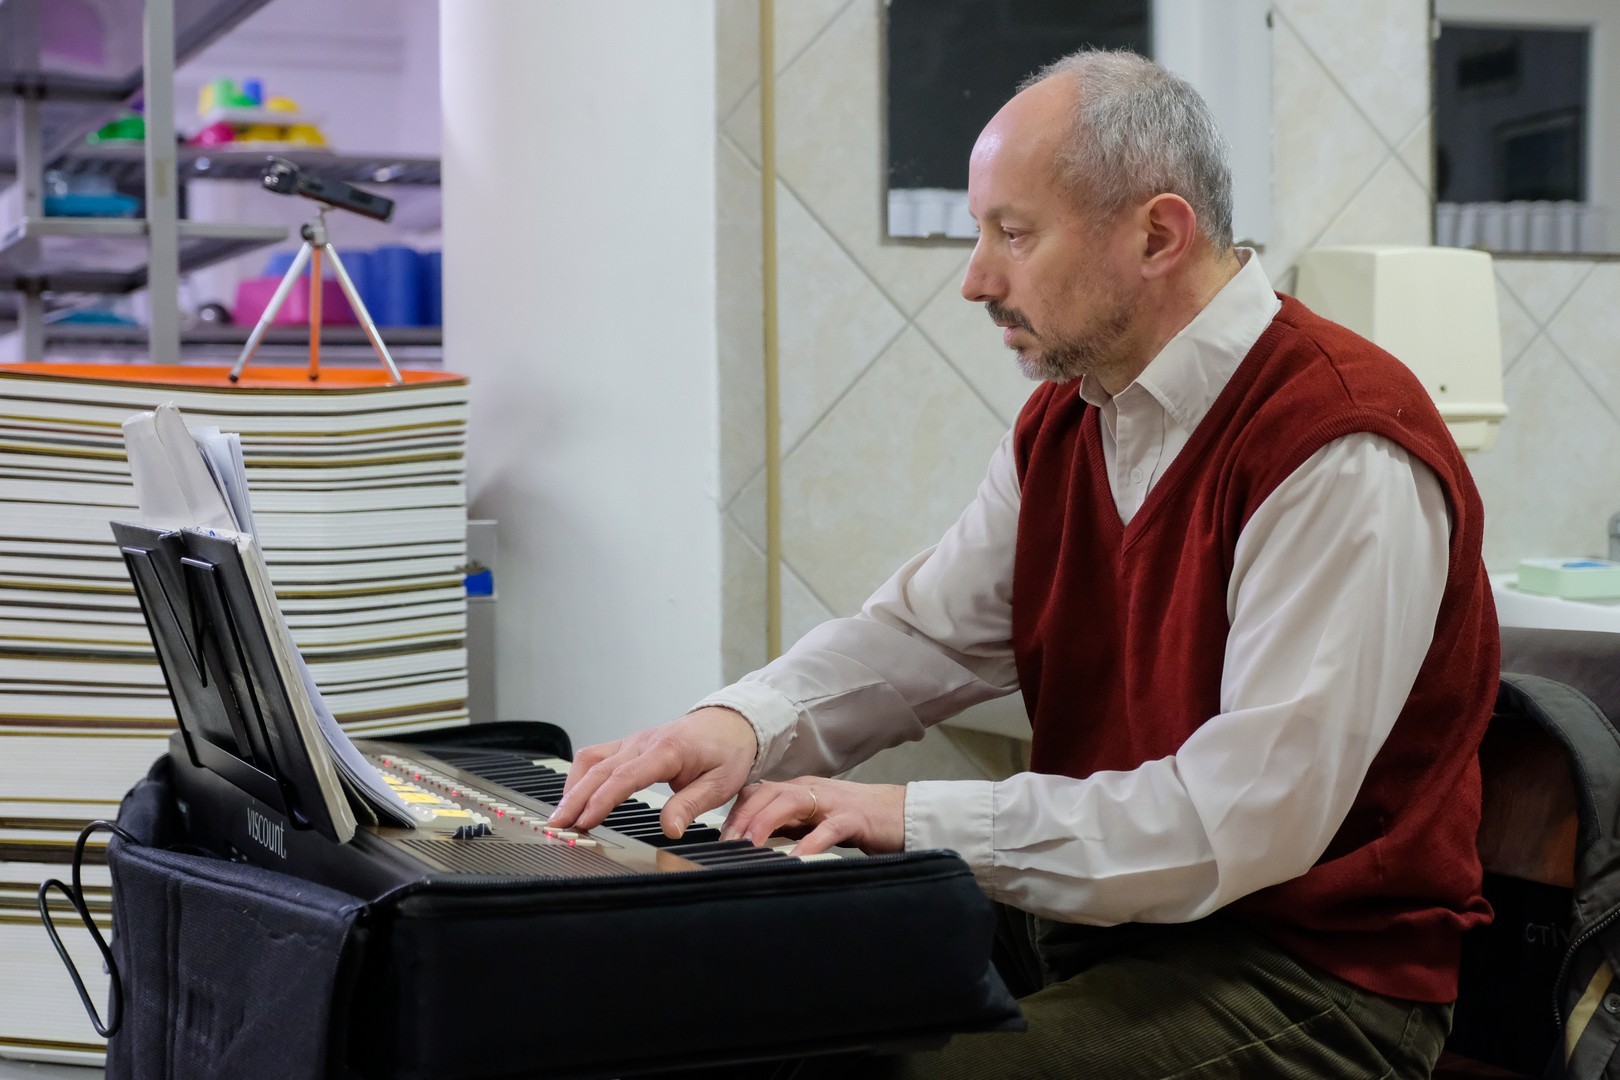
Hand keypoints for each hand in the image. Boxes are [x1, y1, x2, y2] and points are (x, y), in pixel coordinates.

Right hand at [550, 706, 756, 837]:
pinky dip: (580, 776)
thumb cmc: (727, 751)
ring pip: (591, 760)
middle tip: (558, 826)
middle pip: (599, 769)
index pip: (625, 776)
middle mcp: (643, 742)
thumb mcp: (721, 783)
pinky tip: (574, 797)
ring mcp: (633, 741)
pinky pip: (596, 756)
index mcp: (667, 750)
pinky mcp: (628, 745)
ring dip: (572, 787)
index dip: (602, 799)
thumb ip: (692, 805)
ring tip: (560, 816)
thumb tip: (671, 828)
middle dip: (575, 798)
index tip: (585, 820)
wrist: (730, 723)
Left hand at [722, 777, 905, 856]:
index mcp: (799, 790)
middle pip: (768, 793)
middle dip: (743, 817)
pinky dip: (810, 842)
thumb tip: (751, 841)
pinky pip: (828, 829)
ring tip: (750, 845)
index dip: (735, 813)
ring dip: (766, 822)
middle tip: (726, 844)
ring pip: (791, 802)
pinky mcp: (854, 818)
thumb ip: (786, 825)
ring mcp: (832, 802)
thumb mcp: (813, 821)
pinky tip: (796, 857)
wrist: (901, 814)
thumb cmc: (856, 820)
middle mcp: (812, 790)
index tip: (720, 839)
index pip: (757, 793)